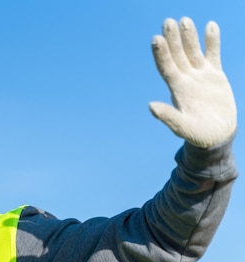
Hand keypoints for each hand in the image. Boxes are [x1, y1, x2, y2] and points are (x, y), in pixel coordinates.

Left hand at [149, 17, 236, 147]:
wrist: (215, 136)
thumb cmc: (197, 135)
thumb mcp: (183, 127)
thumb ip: (169, 117)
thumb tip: (151, 107)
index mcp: (177, 89)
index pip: (167, 67)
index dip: (161, 54)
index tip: (156, 39)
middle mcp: (186, 79)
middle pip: (177, 55)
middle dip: (173, 39)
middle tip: (167, 21)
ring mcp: (200, 76)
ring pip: (193, 52)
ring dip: (189, 37)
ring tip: (184, 20)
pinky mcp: (215, 75)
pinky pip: (213, 54)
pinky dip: (212, 41)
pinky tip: (210, 26)